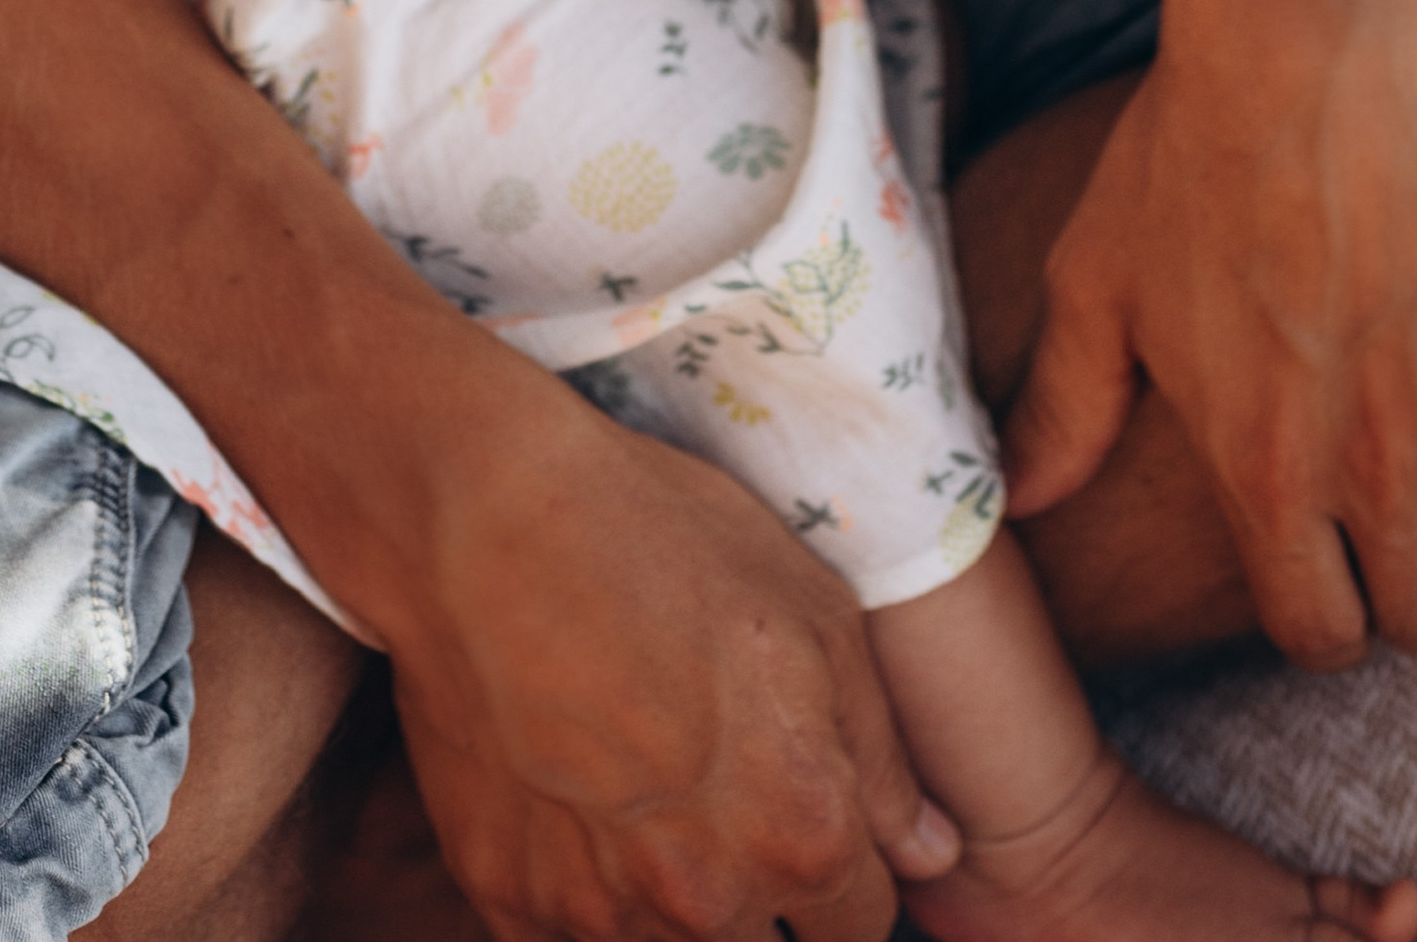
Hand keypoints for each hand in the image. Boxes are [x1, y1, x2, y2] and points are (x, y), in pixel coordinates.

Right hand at [385, 375, 959, 939]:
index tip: (809, 820)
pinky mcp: (505, 898)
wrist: (481, 517)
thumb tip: (935, 856)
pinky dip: (581, 895)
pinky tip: (571, 804)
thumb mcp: (812, 611)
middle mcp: (706, 901)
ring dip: (669, 903)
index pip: (860, 927)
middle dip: (759, 898)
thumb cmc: (659, 538)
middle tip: (712, 798)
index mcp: (803, 835)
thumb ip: (884, 758)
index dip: (844, 873)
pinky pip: (567, 936)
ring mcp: (598, 911)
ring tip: (637, 792)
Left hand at [1003, 0, 1416, 659]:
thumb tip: (1017, 495)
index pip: (1317, 634)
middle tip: (1412, 518)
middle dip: (1416, 584)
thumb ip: (1066, 401)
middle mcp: (1367, 465)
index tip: (1334, 562)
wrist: (1313, 37)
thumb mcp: (1099, 273)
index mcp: (1260, 465)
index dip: (1328, 611)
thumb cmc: (1193, 143)